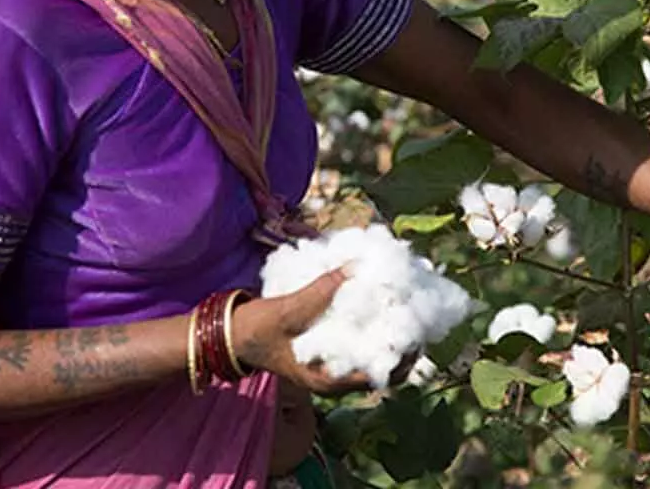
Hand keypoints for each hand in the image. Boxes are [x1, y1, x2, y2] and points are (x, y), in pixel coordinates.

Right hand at [230, 269, 414, 395]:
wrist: (232, 335)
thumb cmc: (257, 329)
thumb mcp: (288, 310)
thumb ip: (321, 292)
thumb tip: (355, 267)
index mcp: (328, 380)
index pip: (381, 376)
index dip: (404, 354)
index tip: (417, 328)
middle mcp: (335, 379)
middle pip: (383, 368)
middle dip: (402, 343)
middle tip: (416, 312)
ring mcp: (333, 366)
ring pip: (373, 355)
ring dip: (388, 333)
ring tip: (402, 305)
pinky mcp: (329, 351)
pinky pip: (359, 343)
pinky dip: (371, 327)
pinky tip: (378, 304)